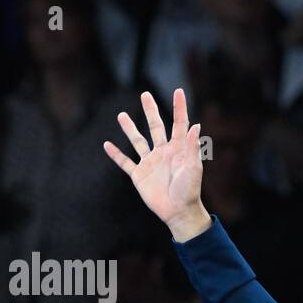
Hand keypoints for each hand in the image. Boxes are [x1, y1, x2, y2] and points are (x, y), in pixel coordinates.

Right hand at [104, 89, 209, 241]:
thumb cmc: (190, 190)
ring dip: (129, 128)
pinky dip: (116, 154)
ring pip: (137, 141)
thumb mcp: (193, 167)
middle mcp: (163, 152)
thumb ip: (193, 147)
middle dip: (150, 111)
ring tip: (121, 115)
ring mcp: (150, 163)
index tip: (178, 91)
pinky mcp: (139, 175)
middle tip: (145, 94)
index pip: (179, 123)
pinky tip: (107, 145)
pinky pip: (125, 162)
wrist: (179, 212)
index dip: (179, 107)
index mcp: (178, 149)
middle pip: (155, 126)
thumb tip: (196, 125)